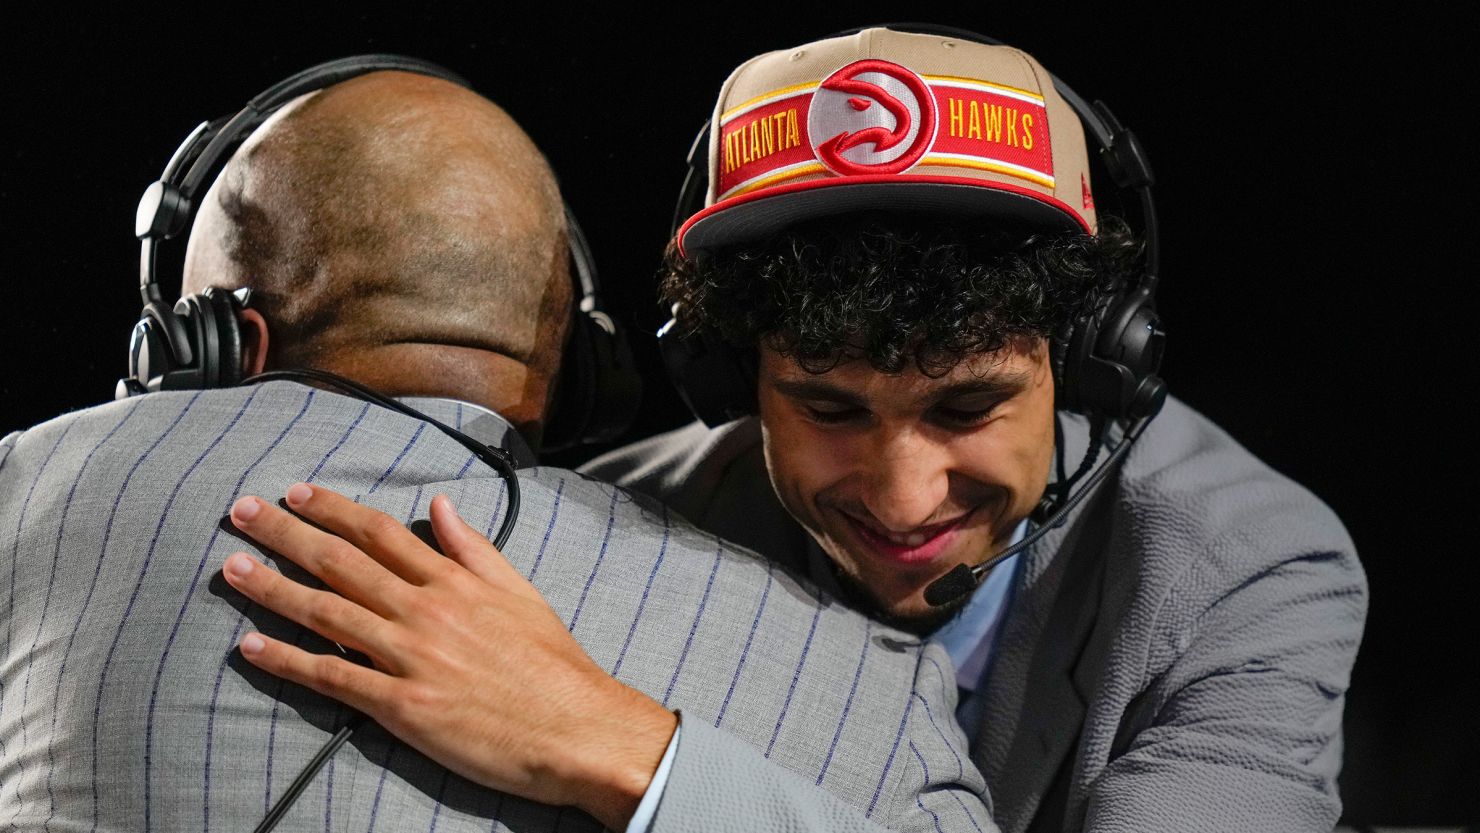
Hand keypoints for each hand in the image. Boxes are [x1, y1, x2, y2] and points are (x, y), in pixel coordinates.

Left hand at [221, 483, 676, 830]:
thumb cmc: (552, 665)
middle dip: (285, 533)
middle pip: (341, 562)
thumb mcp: (520, 592)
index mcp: (455, 581)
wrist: (575, 727)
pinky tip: (252, 647)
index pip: (381, 532)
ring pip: (327, 612)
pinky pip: (333, 676)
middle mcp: (426, 610)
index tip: (295, 492)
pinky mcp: (402, 705)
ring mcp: (411, 657)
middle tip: (241, 512)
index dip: (332, 509)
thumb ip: (475, 548)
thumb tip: (441, 506)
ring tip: (231, 569)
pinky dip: (289, 660)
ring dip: (273, 588)